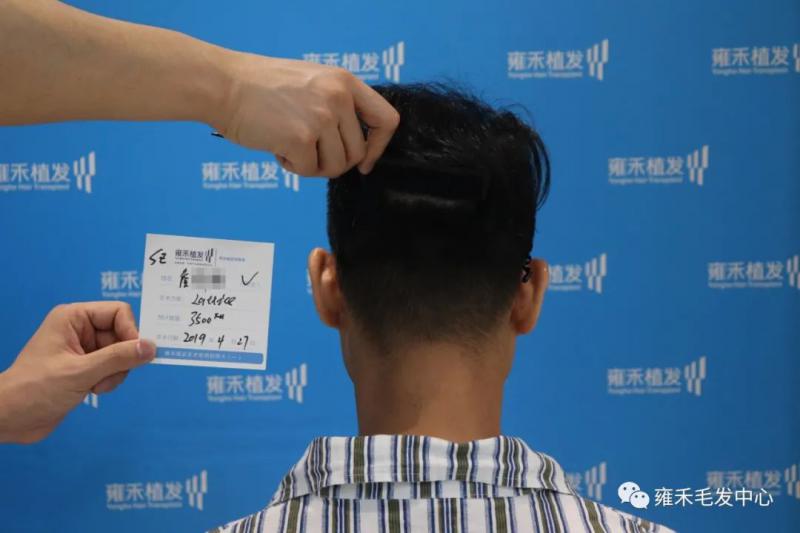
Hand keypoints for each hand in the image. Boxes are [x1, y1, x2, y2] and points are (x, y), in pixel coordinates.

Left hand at [0, 302, 155, 443]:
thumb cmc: (37, 389)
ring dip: (115, 373)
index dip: (131, 332)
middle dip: (121, 358)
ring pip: (120, 353)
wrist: (11, 419)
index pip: (118, 312)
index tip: (134, 355)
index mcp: (74, 317)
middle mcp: (79, 329)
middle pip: (122, 334)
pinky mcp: (85, 367)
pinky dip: (109, 380)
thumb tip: (152, 347)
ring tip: (96, 386)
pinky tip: (93, 390)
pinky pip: (112, 367)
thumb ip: (119, 357)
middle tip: (107, 376)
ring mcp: (83, 348)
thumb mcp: (81, 372)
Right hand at [210, 53, 399, 176]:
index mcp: (345, 82)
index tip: (364, 161)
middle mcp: (338, 98)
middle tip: (307, 152)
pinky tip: (276, 148)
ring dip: (312, 166)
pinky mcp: (301, 139)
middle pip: (357, 153)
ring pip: (336, 166)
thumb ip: (337, 105)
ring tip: (289, 145)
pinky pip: (309, 170)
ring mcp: (321, 118)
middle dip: (333, 162)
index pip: (386, 120)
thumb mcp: (312, 82)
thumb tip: (357, 147)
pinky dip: (292, 167)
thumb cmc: (262, 88)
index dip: (378, 147)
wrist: (224, 85)